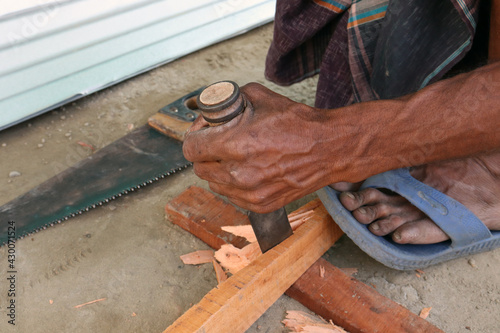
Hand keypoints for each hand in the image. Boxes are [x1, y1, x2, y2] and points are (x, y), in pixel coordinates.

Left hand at [183, 83, 347, 212]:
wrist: (328, 149)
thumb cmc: (299, 124)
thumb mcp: (261, 97)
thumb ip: (231, 101)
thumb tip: (214, 108)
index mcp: (236, 145)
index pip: (191, 148)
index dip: (194, 136)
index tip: (203, 132)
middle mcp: (239, 173)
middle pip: (199, 168)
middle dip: (205, 154)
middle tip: (218, 144)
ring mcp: (249, 193)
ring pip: (214, 184)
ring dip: (218, 170)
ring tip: (235, 158)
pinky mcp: (260, 205)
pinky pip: (232, 196)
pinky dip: (234, 185)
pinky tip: (248, 171)